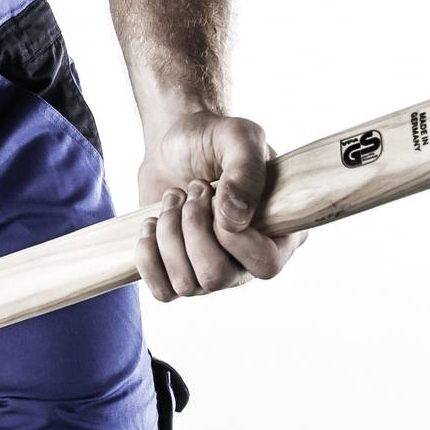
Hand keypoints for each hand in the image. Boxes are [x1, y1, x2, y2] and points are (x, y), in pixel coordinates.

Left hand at [132, 109, 308, 300]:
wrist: (176, 141)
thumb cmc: (215, 139)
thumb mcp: (239, 138)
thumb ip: (245, 171)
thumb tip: (232, 219)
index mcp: (280, 234)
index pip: (265, 264)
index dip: (232, 235)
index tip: (213, 191)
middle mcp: (249, 261)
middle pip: (217, 278)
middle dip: (192, 229)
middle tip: (192, 190)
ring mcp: (214, 270)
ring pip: (187, 285)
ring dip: (169, 234)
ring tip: (173, 199)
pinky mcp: (179, 272)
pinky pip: (163, 292)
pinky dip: (149, 257)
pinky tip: (151, 225)